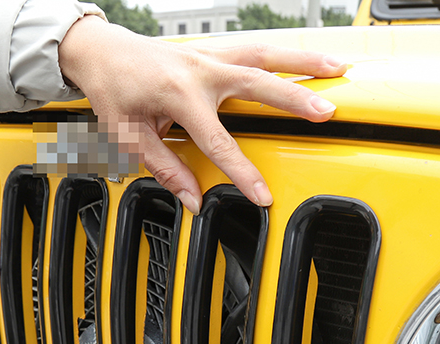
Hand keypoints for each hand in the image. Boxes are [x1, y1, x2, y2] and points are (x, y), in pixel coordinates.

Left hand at [58, 17, 346, 212]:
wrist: (99, 50)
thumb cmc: (112, 90)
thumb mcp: (129, 137)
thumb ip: (165, 168)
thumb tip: (193, 199)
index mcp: (179, 94)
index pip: (220, 142)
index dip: (243, 173)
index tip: (262, 195)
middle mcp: (200, 68)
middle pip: (259, 84)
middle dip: (296, 99)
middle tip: (327, 111)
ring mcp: (210, 53)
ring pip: (266, 54)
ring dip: (305, 60)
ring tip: (339, 67)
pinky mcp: (214, 49)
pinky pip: (256, 48)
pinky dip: (286, 52)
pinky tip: (309, 57)